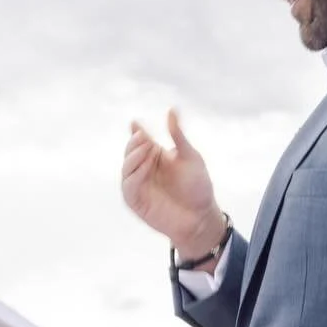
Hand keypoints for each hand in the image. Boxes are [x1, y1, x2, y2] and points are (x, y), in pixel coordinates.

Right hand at [122, 110, 225, 262]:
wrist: (200, 215)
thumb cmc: (198, 186)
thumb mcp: (190, 156)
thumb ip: (178, 136)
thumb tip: (171, 110)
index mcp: (155, 156)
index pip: (141, 140)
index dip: (137, 131)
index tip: (136, 123)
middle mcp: (144, 169)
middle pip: (130, 153)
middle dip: (134, 144)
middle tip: (144, 138)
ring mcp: (139, 185)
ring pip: (126, 169)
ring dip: (133, 158)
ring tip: (146, 150)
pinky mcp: (136, 201)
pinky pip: (129, 187)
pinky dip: (134, 176)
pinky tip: (144, 168)